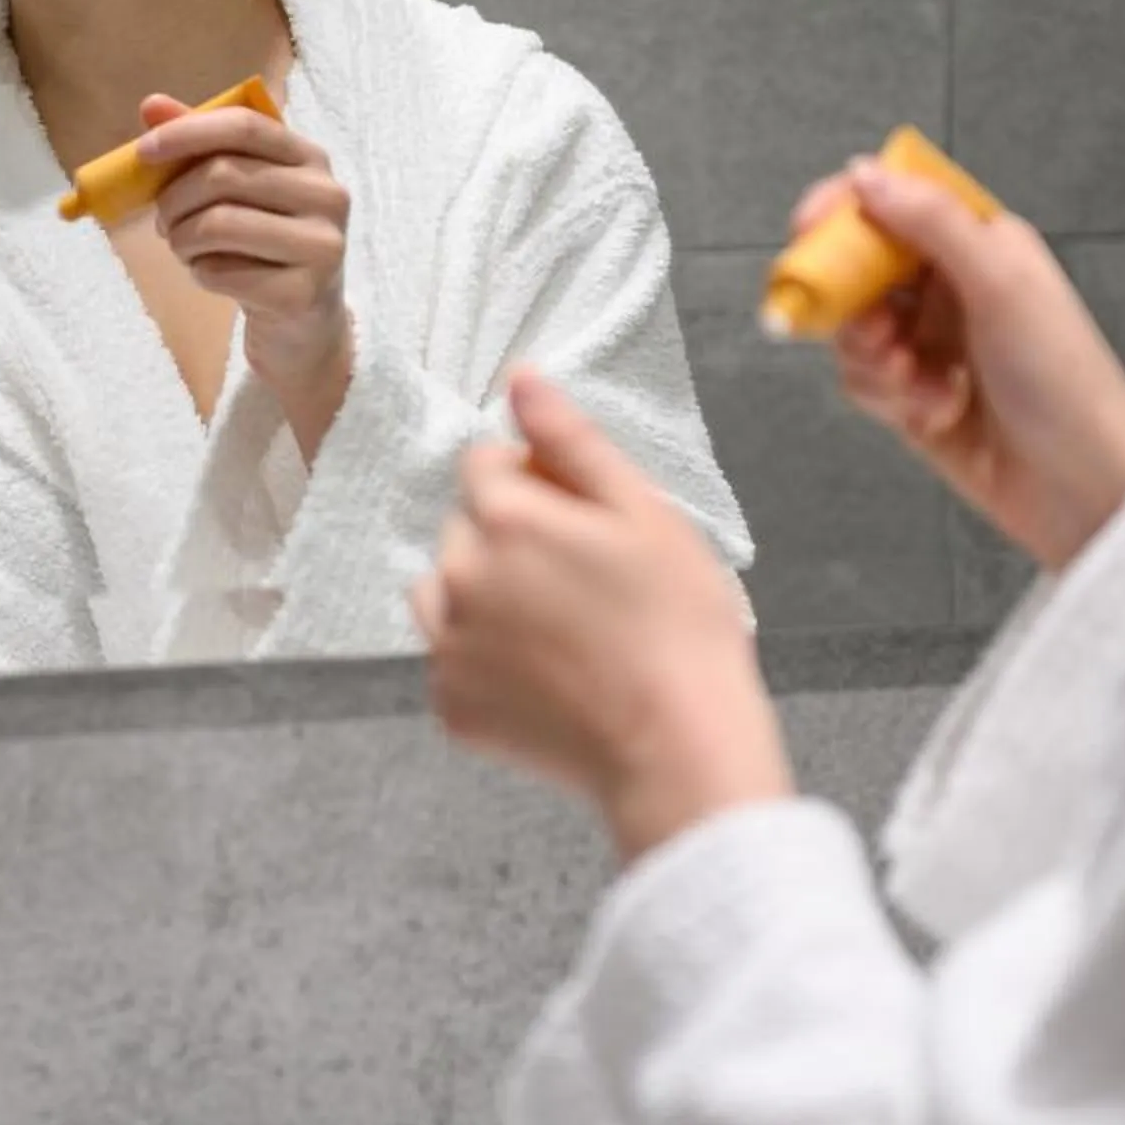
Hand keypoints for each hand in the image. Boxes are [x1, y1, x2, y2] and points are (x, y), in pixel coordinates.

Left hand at [139, 92, 354, 410]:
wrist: (302, 322)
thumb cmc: (264, 244)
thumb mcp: (239, 189)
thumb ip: (200, 144)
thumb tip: (151, 104)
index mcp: (310, 157)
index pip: (245, 126)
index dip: (188, 132)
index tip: (143, 151)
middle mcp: (327, 195)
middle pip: (224, 175)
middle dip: (174, 199)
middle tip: (164, 221)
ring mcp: (321, 245)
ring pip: (218, 224)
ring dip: (182, 238)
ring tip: (183, 247)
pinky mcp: (303, 292)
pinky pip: (222, 272)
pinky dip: (200, 272)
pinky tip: (210, 274)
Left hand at [415, 368, 792, 862]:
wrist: (679, 747)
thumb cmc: (678, 624)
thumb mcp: (641, 510)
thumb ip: (570, 440)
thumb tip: (520, 377)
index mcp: (504, 518)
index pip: (484, 464)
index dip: (535, 479)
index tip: (583, 517)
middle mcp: (459, 577)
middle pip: (464, 528)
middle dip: (509, 537)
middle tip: (583, 578)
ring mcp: (449, 648)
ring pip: (445, 592)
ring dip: (484, 595)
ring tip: (559, 627)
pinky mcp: (452, 707)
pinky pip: (452, 661)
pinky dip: (486, 662)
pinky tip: (548, 675)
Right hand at [795, 160, 1124, 572]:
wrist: (1082, 488)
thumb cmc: (1063, 381)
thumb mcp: (1001, 284)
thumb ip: (931, 221)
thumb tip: (864, 172)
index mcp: (978, 242)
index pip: (895, 199)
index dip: (845, 208)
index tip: (807, 229)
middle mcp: (950, 286)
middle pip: (858, 265)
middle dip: (849, 299)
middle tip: (876, 328)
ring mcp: (930, 341)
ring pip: (852, 327)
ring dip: (872, 356)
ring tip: (913, 380)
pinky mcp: (913, 394)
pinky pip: (862, 380)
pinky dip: (887, 395)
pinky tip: (934, 411)